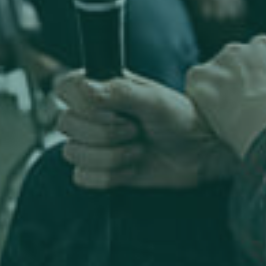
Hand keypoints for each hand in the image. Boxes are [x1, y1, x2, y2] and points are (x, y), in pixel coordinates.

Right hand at [56, 70, 232, 193]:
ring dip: (111, 156)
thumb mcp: (154, 100)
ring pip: (73, 154)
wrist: (200, 152)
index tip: (111, 109)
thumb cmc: (181, 118)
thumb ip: (119, 92)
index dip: (82, 103)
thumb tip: (85, 88)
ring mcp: (94, 143)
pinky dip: (110, 177)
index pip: (64, 89)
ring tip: (138, 148)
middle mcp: (92, 114)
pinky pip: (83, 178)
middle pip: (66, 125)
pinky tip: (132, 167)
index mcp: (100, 88)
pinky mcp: (100, 169)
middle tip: (135, 129)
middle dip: (105, 134)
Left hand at [183, 37, 265, 162]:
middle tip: (245, 111)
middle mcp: (238, 48)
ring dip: (217, 94)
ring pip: (212, 78)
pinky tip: (213, 118)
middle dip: (236, 85)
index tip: (263, 99)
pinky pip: (194, 90)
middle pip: (232, 66)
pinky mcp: (199, 79)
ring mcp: (216, 62)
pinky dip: (200, 103)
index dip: (258, 81)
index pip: (256, 59)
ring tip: (229, 118)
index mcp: (264, 45)